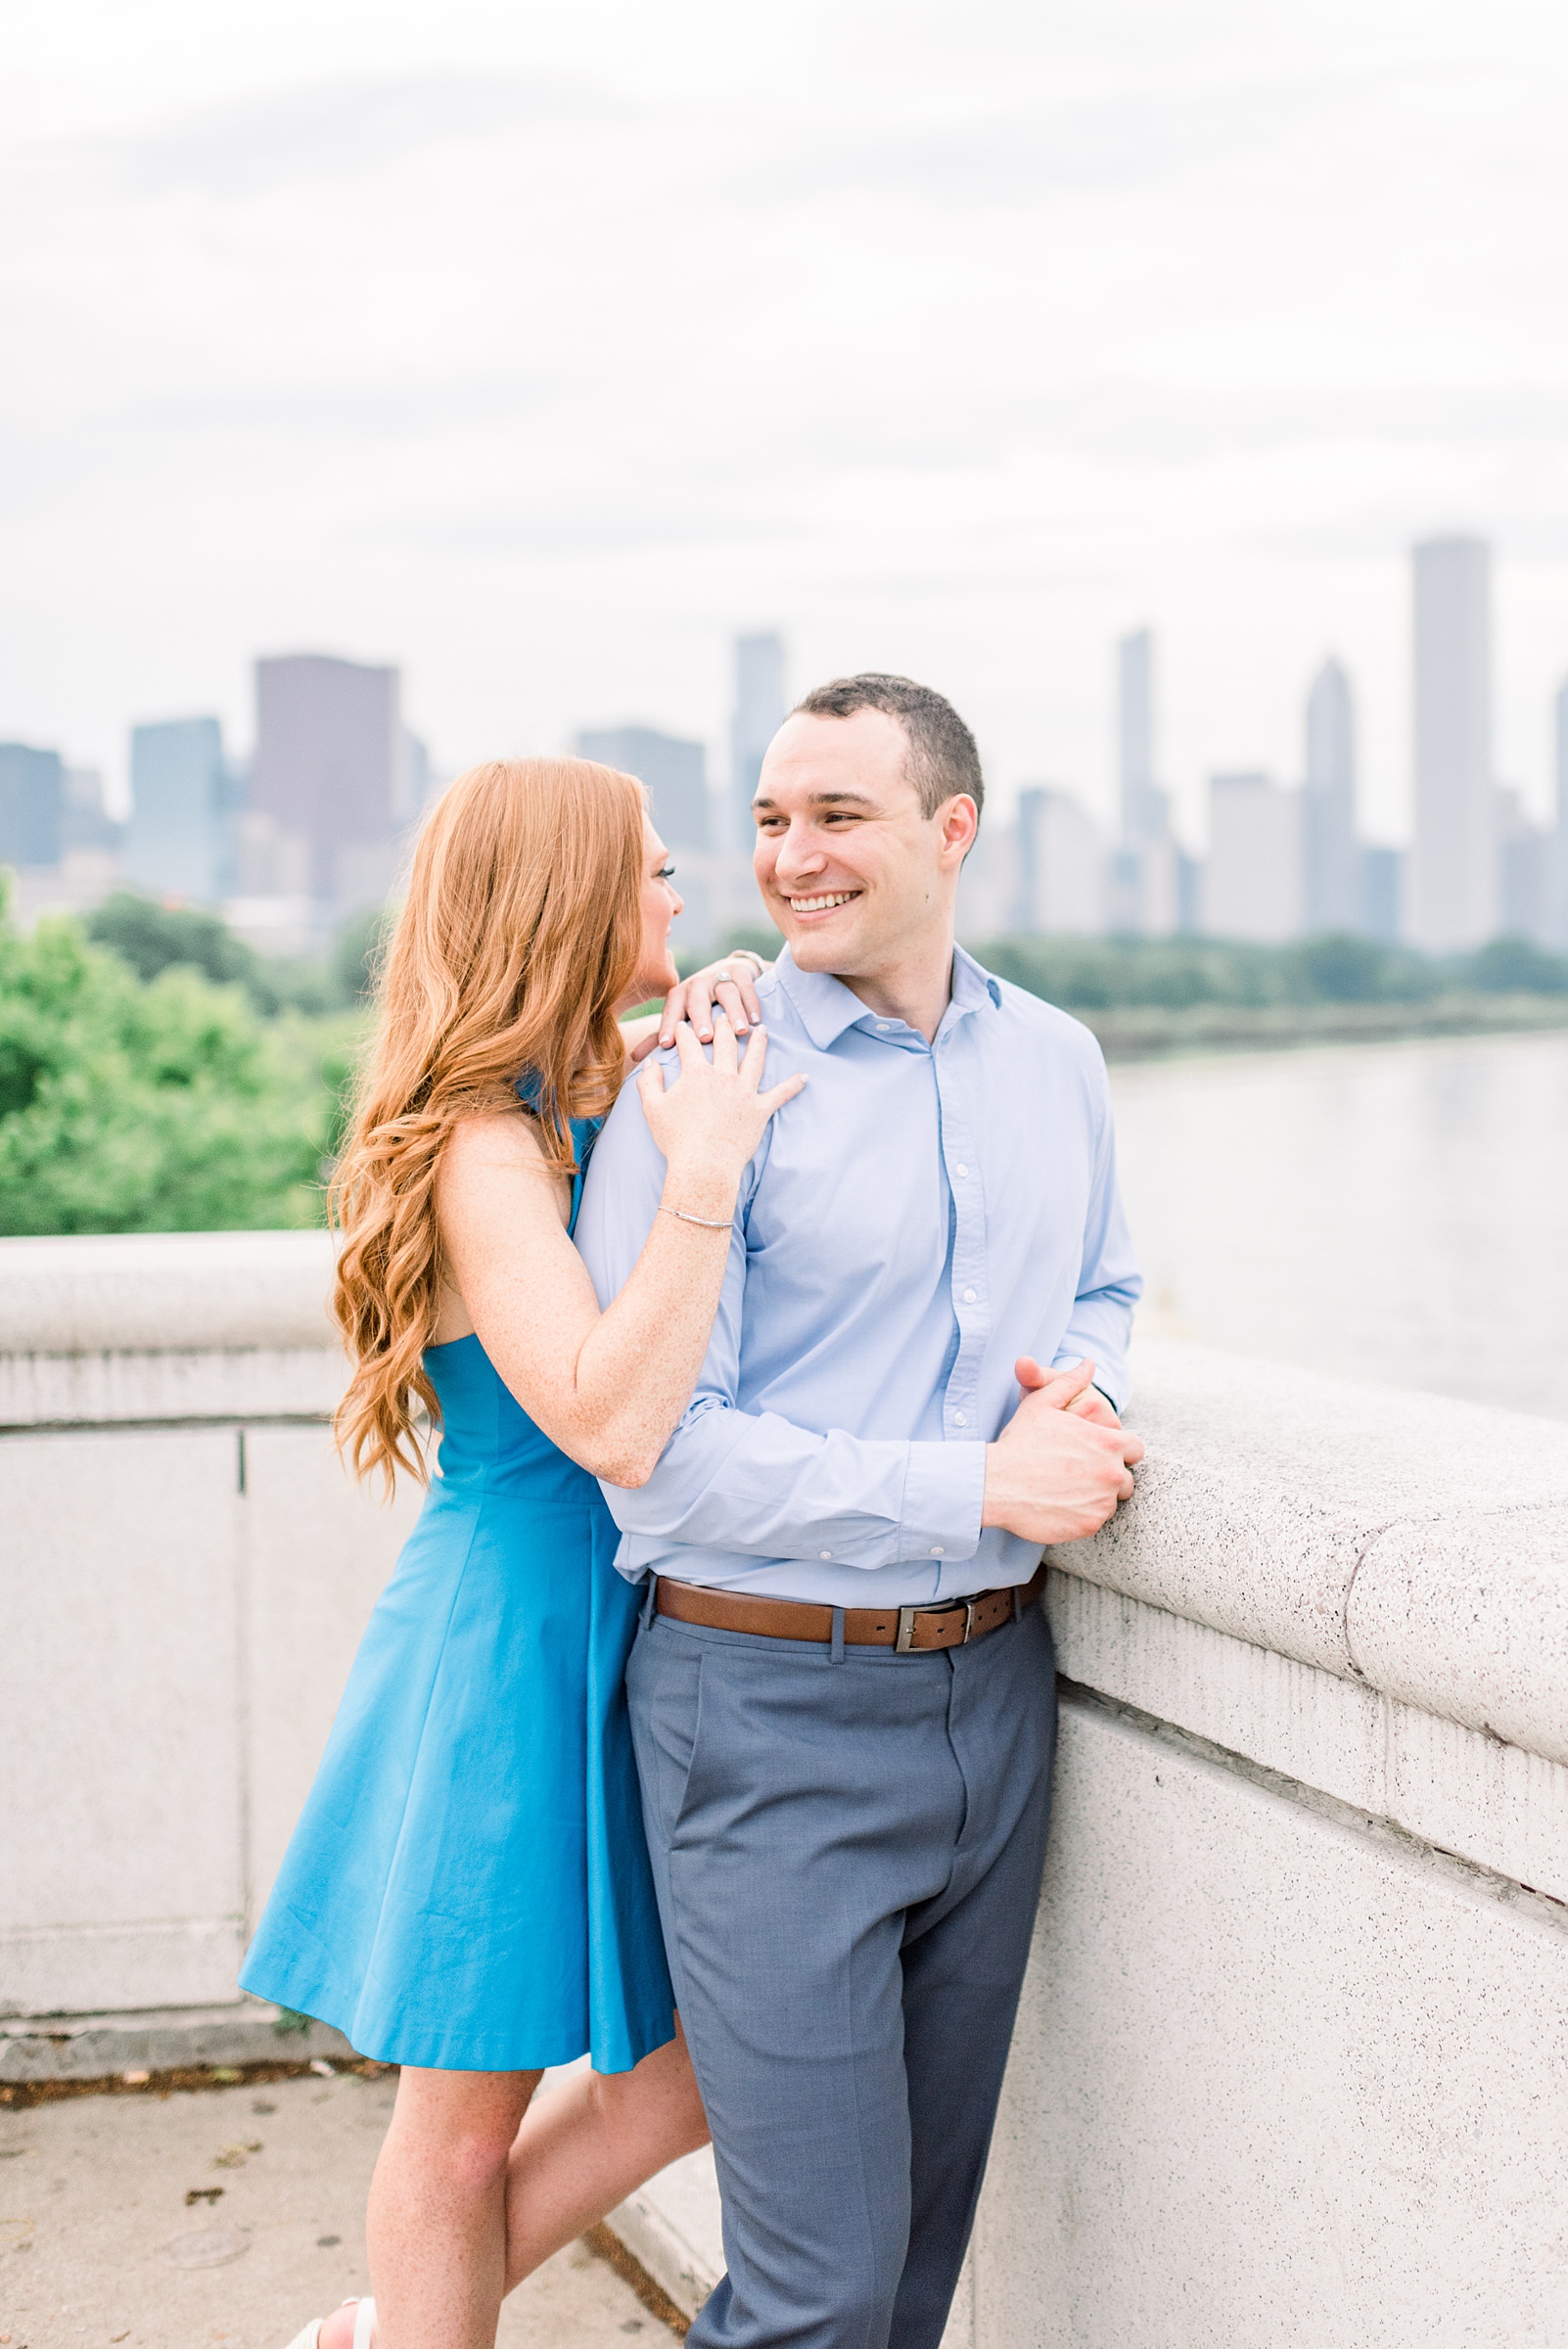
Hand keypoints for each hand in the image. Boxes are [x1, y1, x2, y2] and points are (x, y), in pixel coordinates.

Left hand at [628, 954, 769, 1057]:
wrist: (726, 972)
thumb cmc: (698, 1005)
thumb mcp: (681, 1016)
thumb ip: (661, 1035)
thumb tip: (634, 1058)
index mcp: (677, 997)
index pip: (671, 1012)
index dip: (668, 1026)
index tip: (667, 1045)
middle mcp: (696, 985)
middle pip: (697, 1001)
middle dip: (700, 1018)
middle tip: (705, 1038)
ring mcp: (718, 976)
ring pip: (725, 993)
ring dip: (733, 1012)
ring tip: (740, 1031)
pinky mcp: (739, 971)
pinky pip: (746, 987)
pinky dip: (751, 1003)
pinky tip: (756, 1020)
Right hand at [636, 1018, 804, 1220]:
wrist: (703, 1167)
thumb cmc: (675, 1140)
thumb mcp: (652, 1109)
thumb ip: (649, 1082)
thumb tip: (649, 1065)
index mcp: (697, 1073)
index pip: (689, 1042)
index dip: (683, 1032)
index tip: (682, 1027)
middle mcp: (724, 1076)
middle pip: (726, 1042)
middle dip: (724, 1025)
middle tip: (725, 1015)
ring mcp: (745, 1092)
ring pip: (755, 1059)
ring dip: (759, 1042)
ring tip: (762, 1029)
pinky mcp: (760, 1110)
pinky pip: (781, 1094)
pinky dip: (793, 1085)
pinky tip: (804, 1076)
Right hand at [980, 1357, 1144, 1545]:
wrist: (996, 1484)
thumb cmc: (1020, 1442)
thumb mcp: (1044, 1404)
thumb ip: (1071, 1382)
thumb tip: (1088, 1364)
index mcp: (1108, 1442)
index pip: (1135, 1449)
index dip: (1119, 1450)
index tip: (1099, 1453)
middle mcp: (1112, 1474)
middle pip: (1126, 1479)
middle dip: (1109, 1476)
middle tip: (1079, 1473)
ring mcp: (1102, 1503)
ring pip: (1111, 1502)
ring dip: (1096, 1497)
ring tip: (1066, 1489)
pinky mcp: (1089, 1526)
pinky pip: (1095, 1521)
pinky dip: (1082, 1515)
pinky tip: (1058, 1505)